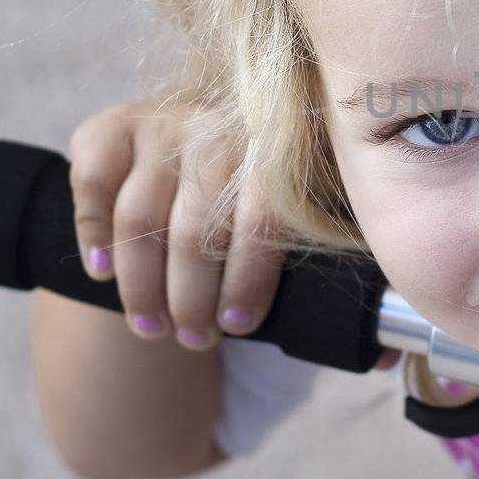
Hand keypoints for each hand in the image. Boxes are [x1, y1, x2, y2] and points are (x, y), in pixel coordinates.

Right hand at [67, 99, 400, 367]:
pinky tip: (100, 275)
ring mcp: (163, 123)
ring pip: (140, 217)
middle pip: (197, 226)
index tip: (240, 327)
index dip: (249, 278)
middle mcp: (219, 126)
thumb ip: (340, 284)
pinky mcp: (111, 127)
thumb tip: (385, 354)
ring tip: (152, 328)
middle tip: (196, 339)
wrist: (192, 152)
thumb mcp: (301, 229)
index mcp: (278, 149)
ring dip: (142, 285)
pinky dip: (93, 234)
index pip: (265, 216)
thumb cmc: (257, 209)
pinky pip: (93, 184)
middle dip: (193, 298)